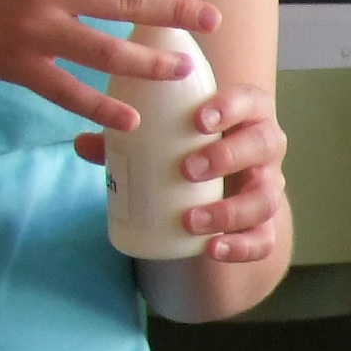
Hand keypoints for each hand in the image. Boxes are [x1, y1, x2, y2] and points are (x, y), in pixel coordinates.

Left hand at [75, 77, 288, 260]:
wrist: (218, 184)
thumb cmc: (190, 146)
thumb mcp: (164, 137)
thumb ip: (128, 139)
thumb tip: (83, 143)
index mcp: (246, 115)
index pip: (249, 101)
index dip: (231, 107)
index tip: (199, 120)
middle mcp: (265, 148)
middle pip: (265, 145)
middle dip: (229, 156)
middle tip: (188, 169)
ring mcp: (267, 187)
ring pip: (266, 198)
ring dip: (231, 210)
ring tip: (191, 220)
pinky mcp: (263, 224)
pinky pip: (264, 240)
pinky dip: (241, 247)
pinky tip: (213, 249)